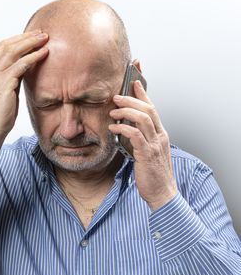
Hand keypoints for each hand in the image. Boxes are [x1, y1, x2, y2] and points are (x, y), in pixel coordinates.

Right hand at [0, 30, 48, 161]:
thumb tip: (25, 68)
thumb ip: (12, 78)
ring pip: (13, 51)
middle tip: (41, 33)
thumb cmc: (0, 114)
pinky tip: (44, 53)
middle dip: (25, 37)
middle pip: (7, 45)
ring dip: (30, 42)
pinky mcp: (3, 84)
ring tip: (45, 38)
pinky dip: (33, 57)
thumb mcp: (6, 92)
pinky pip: (20, 65)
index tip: (31, 36)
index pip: (1, 47)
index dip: (17, 39)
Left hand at [108, 81, 177, 210]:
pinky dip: (123, 128)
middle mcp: (160, 136)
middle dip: (131, 99)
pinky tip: (113, 128)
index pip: (152, 108)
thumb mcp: (147, 150)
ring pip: (143, 118)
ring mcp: (155, 144)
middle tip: (116, 96)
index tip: (134, 81)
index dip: (143, 93)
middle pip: (148, 109)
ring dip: (126, 111)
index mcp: (160, 133)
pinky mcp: (147, 154)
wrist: (162, 193)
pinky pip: (135, 135)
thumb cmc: (152, 172)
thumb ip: (139, 137)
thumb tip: (125, 127)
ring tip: (113, 111)